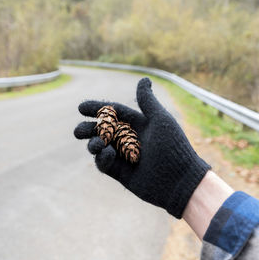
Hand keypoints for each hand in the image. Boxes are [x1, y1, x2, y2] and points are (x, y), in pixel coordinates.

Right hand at [74, 78, 210, 217]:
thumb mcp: (160, 120)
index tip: (81, 108)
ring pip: (100, 146)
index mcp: (138, 124)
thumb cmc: (173, 147)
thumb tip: (143, 79)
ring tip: (97, 143)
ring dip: (93, 143)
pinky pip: (104, 163)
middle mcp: (129, 138)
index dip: (97, 109)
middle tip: (78, 132)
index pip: (113, 113)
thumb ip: (148, 101)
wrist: (179, 180)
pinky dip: (102, 158)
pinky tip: (107, 154)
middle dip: (89, 129)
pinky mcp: (120, 172)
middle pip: (102, 130)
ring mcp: (123, 156)